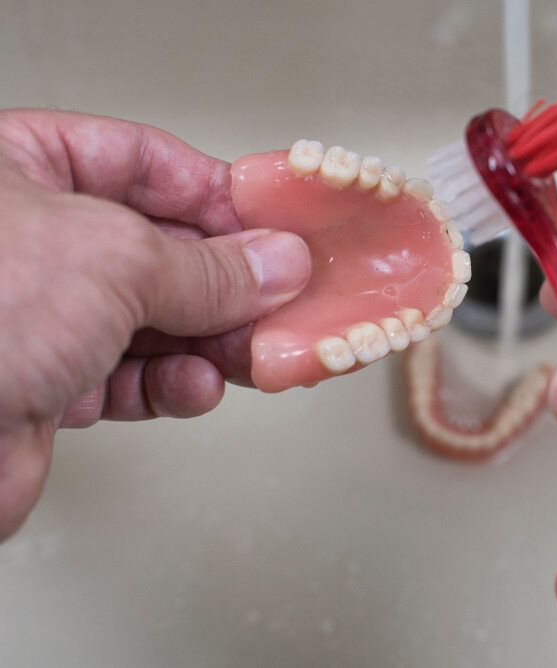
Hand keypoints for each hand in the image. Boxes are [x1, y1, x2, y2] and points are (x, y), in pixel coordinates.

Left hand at [0, 109, 310, 540]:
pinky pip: (132, 376)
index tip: (279, 228)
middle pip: (160, 248)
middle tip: (283, 300)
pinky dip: (172, 385)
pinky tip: (193, 387)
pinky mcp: (47, 383)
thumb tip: (275, 264)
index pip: (145, 162)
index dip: (218, 195)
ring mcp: (38, 313)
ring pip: (154, 319)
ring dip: (210, 341)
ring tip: (252, 352)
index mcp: (19, 169)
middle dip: (226, 283)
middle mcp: (29, 239)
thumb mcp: (113, 262)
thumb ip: (207, 267)